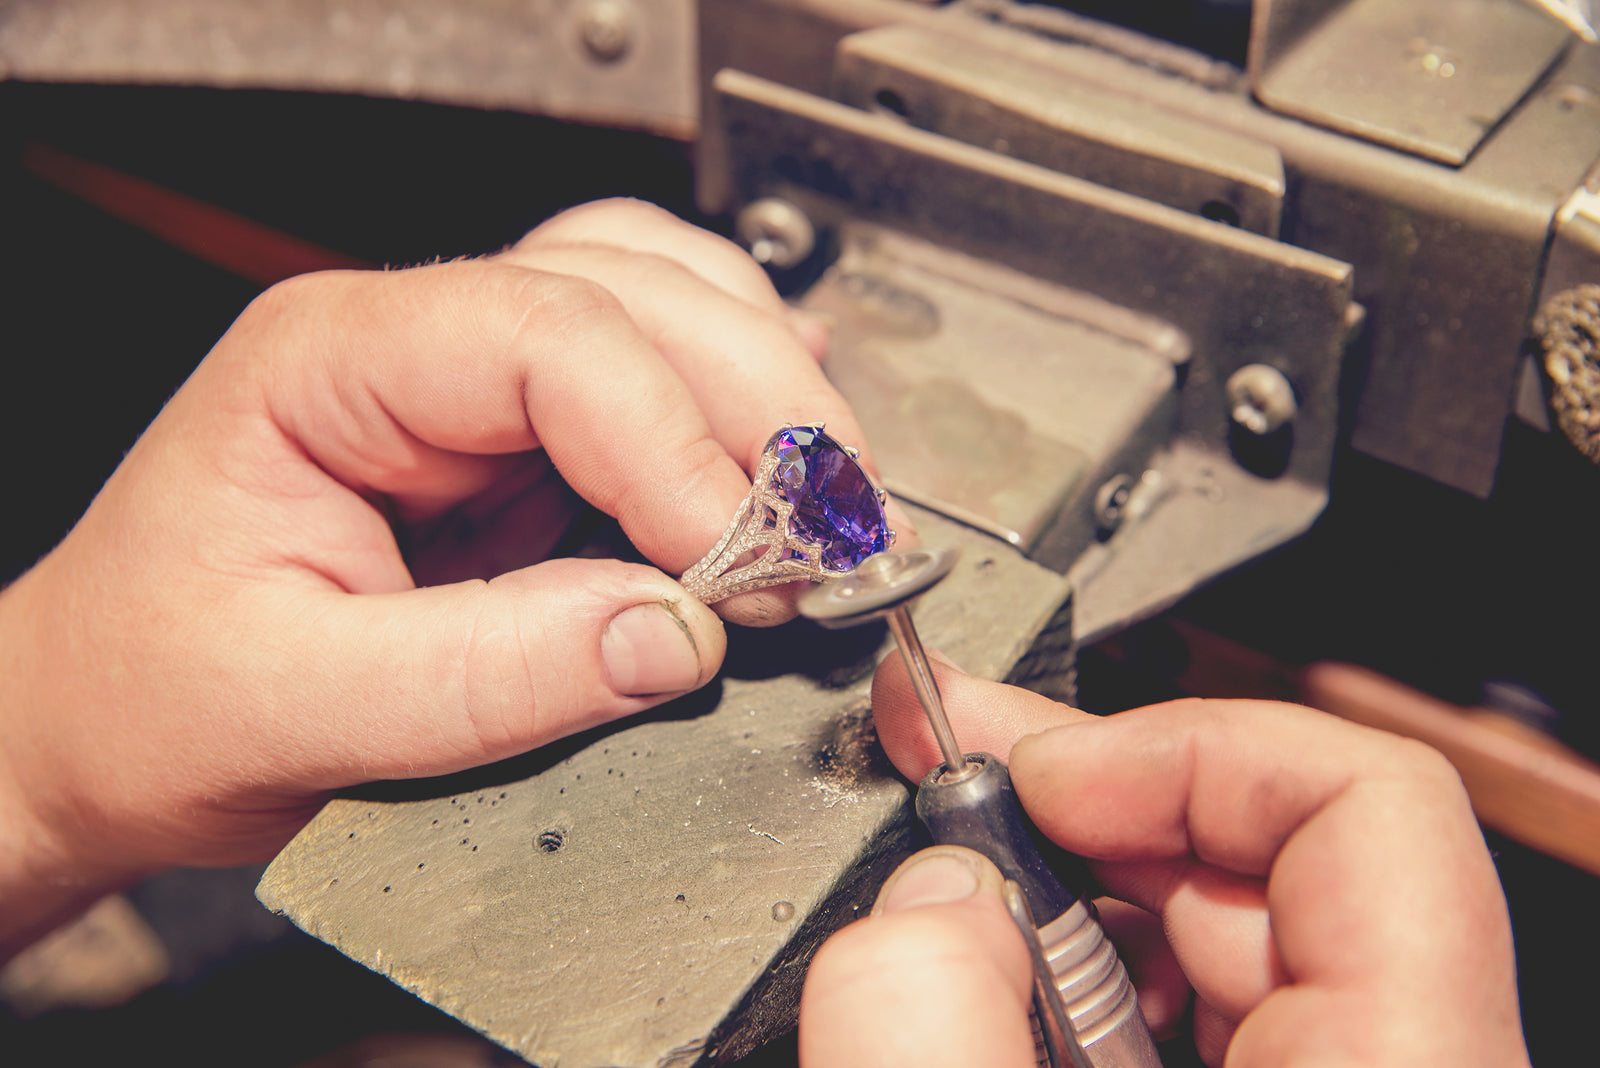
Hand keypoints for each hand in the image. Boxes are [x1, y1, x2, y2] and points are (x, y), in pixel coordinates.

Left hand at [0, 198, 885, 957]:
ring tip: (830, 500)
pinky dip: (738, 395)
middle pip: (632, 294)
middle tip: (835, 537)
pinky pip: (657, 366)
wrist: (110, 726)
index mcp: (329, 363)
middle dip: (758, 409)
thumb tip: (670, 637)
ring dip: (766, 389)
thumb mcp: (294, 706)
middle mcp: (412, 344)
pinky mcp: (523, 445)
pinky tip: (784, 438)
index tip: (740, 566)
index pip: (545, 335)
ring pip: (663, 301)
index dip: (671, 440)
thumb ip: (484, 675)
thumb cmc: (152, 697)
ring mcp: (474, 386)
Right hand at [799, 657, 1529, 1066]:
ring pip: (1222, 942)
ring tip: (949, 905)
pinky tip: (1001, 1006)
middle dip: (1079, 808)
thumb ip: (928, 1042)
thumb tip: (915, 905)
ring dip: (1065, 905)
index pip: (1367, 803)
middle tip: (942, 786)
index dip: (1181, 745)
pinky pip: (1202, 1019)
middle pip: (1266, 856)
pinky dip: (1088, 988)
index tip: (1032, 766)